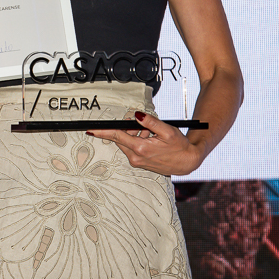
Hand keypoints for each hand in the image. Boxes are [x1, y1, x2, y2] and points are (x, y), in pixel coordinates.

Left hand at [88, 111, 203, 175]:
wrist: (187, 162)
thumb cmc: (179, 146)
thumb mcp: (167, 131)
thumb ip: (150, 122)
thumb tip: (136, 115)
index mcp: (141, 148)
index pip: (117, 136)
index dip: (102, 131)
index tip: (91, 129)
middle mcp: (136, 157)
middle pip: (121, 138)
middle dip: (128, 129)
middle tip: (142, 125)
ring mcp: (137, 162)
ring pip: (127, 143)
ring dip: (135, 135)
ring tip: (151, 134)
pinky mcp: (139, 163)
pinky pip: (132, 148)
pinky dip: (138, 141)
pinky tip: (150, 139)